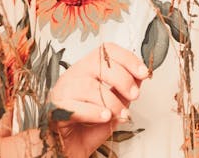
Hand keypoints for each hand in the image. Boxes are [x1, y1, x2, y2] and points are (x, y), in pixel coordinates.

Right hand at [48, 43, 148, 157]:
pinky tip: (105, 117)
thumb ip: (124, 91)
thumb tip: (140, 76)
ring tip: (121, 113)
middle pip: (98, 63)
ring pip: (89, 86)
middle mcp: (74, 75)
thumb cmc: (86, 127)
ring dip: (111, 101)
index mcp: (87, 69)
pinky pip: (76, 107)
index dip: (127, 59)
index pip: (107, 51)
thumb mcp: (112, 105)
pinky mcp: (55, 110)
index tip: (143, 73)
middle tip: (134, 95)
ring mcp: (62, 90)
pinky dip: (94, 112)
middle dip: (123, 79)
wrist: (67, 150)